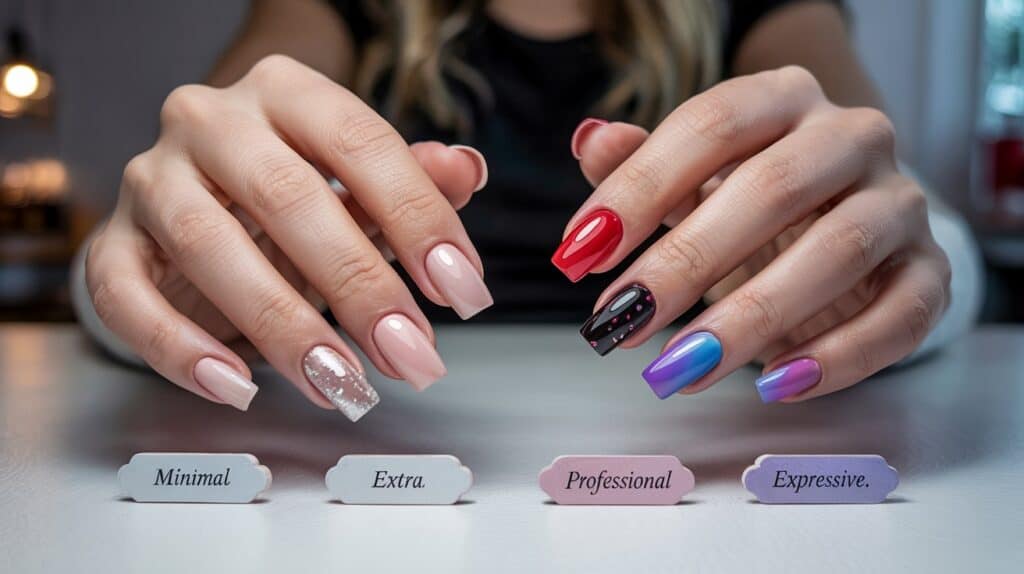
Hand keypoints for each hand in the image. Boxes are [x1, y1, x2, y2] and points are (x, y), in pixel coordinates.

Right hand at [86, 55, 491, 418]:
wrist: (200, 196)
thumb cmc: (294, 191)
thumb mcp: (359, 183)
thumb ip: (413, 180)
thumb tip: (466, 170)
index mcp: (285, 91)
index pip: (362, 144)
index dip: (420, 219)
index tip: (461, 291)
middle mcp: (210, 121)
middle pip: (288, 196)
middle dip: (359, 286)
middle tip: (409, 353)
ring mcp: (152, 179)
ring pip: (208, 245)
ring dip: (282, 325)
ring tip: (340, 383)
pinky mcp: (112, 242)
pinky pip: (126, 295)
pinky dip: (178, 348)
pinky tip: (237, 386)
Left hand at [560, 66, 950, 402]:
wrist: (851, 230)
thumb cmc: (753, 205)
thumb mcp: (691, 181)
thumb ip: (639, 166)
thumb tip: (591, 142)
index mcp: (783, 98)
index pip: (709, 125)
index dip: (639, 190)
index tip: (579, 255)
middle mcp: (852, 136)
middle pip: (772, 189)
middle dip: (685, 262)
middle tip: (621, 320)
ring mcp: (900, 202)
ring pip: (838, 251)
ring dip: (751, 318)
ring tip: (679, 369)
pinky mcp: (930, 271)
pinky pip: (900, 314)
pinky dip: (838, 357)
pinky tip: (773, 385)